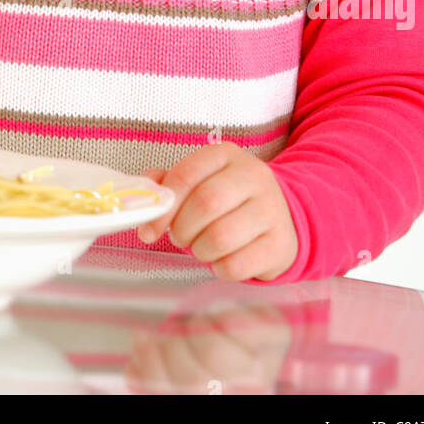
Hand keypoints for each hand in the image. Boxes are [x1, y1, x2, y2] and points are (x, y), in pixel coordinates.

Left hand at [138, 142, 298, 281]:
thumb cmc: (228, 201)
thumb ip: (168, 184)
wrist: (282, 217)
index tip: (149, 230)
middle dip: (182, 229)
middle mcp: (254, 176)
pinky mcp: (281, 244)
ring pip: (220, 237)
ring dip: (200, 250)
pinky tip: (223, 259)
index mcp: (226, 155)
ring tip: (202, 247)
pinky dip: (220, 268)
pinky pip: (236, 265)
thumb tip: (141, 200)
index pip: (186, 174)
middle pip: (205, 204)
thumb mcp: (200, 181)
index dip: (162, 207)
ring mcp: (272, 210)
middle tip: (180, 237)